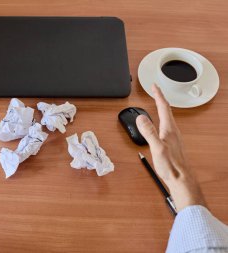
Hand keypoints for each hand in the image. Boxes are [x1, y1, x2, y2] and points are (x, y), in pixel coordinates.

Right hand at [136, 84, 204, 211]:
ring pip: (167, 117)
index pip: (163, 107)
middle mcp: (173, 130)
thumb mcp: (156, 148)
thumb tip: (141, 117)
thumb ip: (149, 132)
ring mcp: (173, 136)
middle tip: (155, 91)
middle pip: (166, 110)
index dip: (158, 95)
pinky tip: (160, 123)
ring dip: (162, 108)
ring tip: (157, 103)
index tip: (154, 86)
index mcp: (169, 129)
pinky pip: (167, 125)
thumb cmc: (170, 166)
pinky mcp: (172, 142)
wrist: (181, 178)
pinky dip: (162, 118)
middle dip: (160, 98)